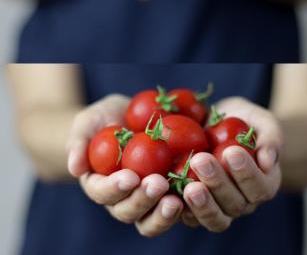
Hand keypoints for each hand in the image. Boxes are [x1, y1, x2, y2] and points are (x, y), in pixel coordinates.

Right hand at [67, 95, 183, 236]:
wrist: (135, 118)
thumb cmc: (106, 119)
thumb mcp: (89, 122)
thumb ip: (79, 141)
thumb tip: (75, 167)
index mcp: (100, 185)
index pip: (103, 193)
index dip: (114, 188)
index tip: (129, 176)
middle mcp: (123, 199)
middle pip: (129, 211)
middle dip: (143, 200)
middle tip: (159, 183)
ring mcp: (149, 200)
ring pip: (153, 219)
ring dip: (164, 213)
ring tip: (178, 199)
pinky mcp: (173, 195)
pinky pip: (181, 207)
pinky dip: (190, 203)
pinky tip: (201, 190)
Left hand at [179, 97, 281, 231]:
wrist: (215, 126)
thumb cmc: (243, 120)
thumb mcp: (260, 120)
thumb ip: (271, 137)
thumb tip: (268, 160)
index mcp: (265, 184)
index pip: (260, 188)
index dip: (247, 174)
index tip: (231, 151)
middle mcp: (245, 203)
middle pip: (236, 205)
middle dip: (218, 183)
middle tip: (200, 160)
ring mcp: (220, 210)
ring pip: (215, 218)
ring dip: (201, 203)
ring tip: (187, 185)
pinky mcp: (196, 210)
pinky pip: (190, 218)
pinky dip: (180, 209)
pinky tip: (169, 194)